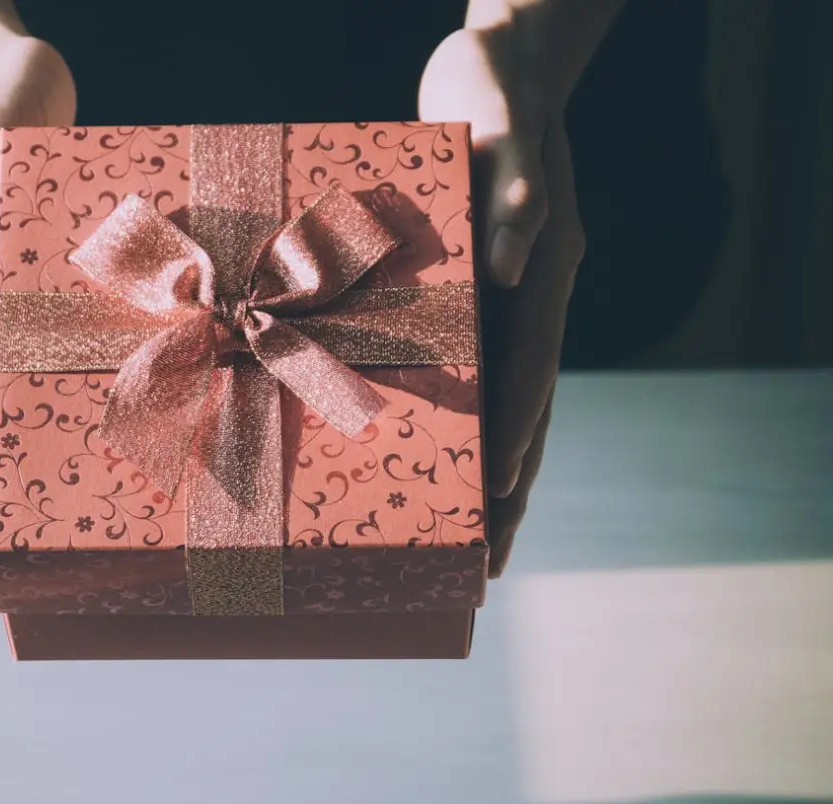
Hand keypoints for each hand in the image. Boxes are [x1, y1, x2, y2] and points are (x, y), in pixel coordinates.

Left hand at [418, 27, 585, 576]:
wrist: (497, 65)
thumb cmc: (495, 84)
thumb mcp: (501, 121)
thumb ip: (516, 189)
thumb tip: (519, 267)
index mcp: (540, 271)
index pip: (533, 370)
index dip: (518, 436)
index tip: (502, 501)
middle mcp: (528, 299)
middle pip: (524, 409)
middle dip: (507, 491)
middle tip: (486, 567)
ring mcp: (505, 303)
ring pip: (500, 405)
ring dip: (487, 478)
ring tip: (468, 547)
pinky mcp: (473, 296)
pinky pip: (469, 372)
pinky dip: (458, 425)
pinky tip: (432, 464)